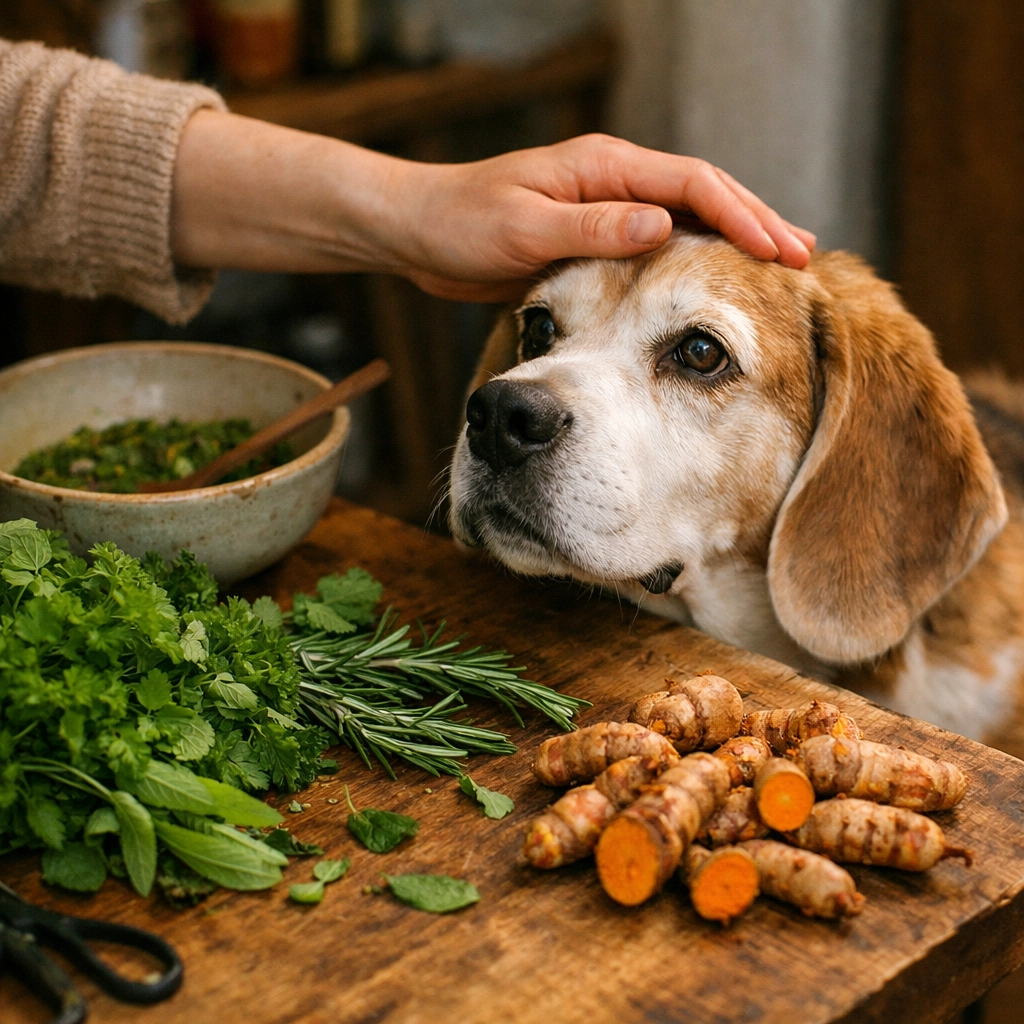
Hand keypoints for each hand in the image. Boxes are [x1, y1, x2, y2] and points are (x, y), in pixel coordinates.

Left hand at [171, 115, 814, 300]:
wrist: (414, 234)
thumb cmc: (459, 225)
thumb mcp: (523, 230)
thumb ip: (592, 229)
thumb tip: (665, 228)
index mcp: (604, 167)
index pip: (694, 184)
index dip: (743, 217)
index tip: (782, 251)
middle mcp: (612, 183)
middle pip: (703, 198)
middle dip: (754, 226)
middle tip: (803, 261)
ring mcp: (604, 211)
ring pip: (684, 225)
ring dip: (728, 248)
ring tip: (773, 274)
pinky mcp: (590, 242)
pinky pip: (654, 253)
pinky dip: (688, 268)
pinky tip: (706, 295)